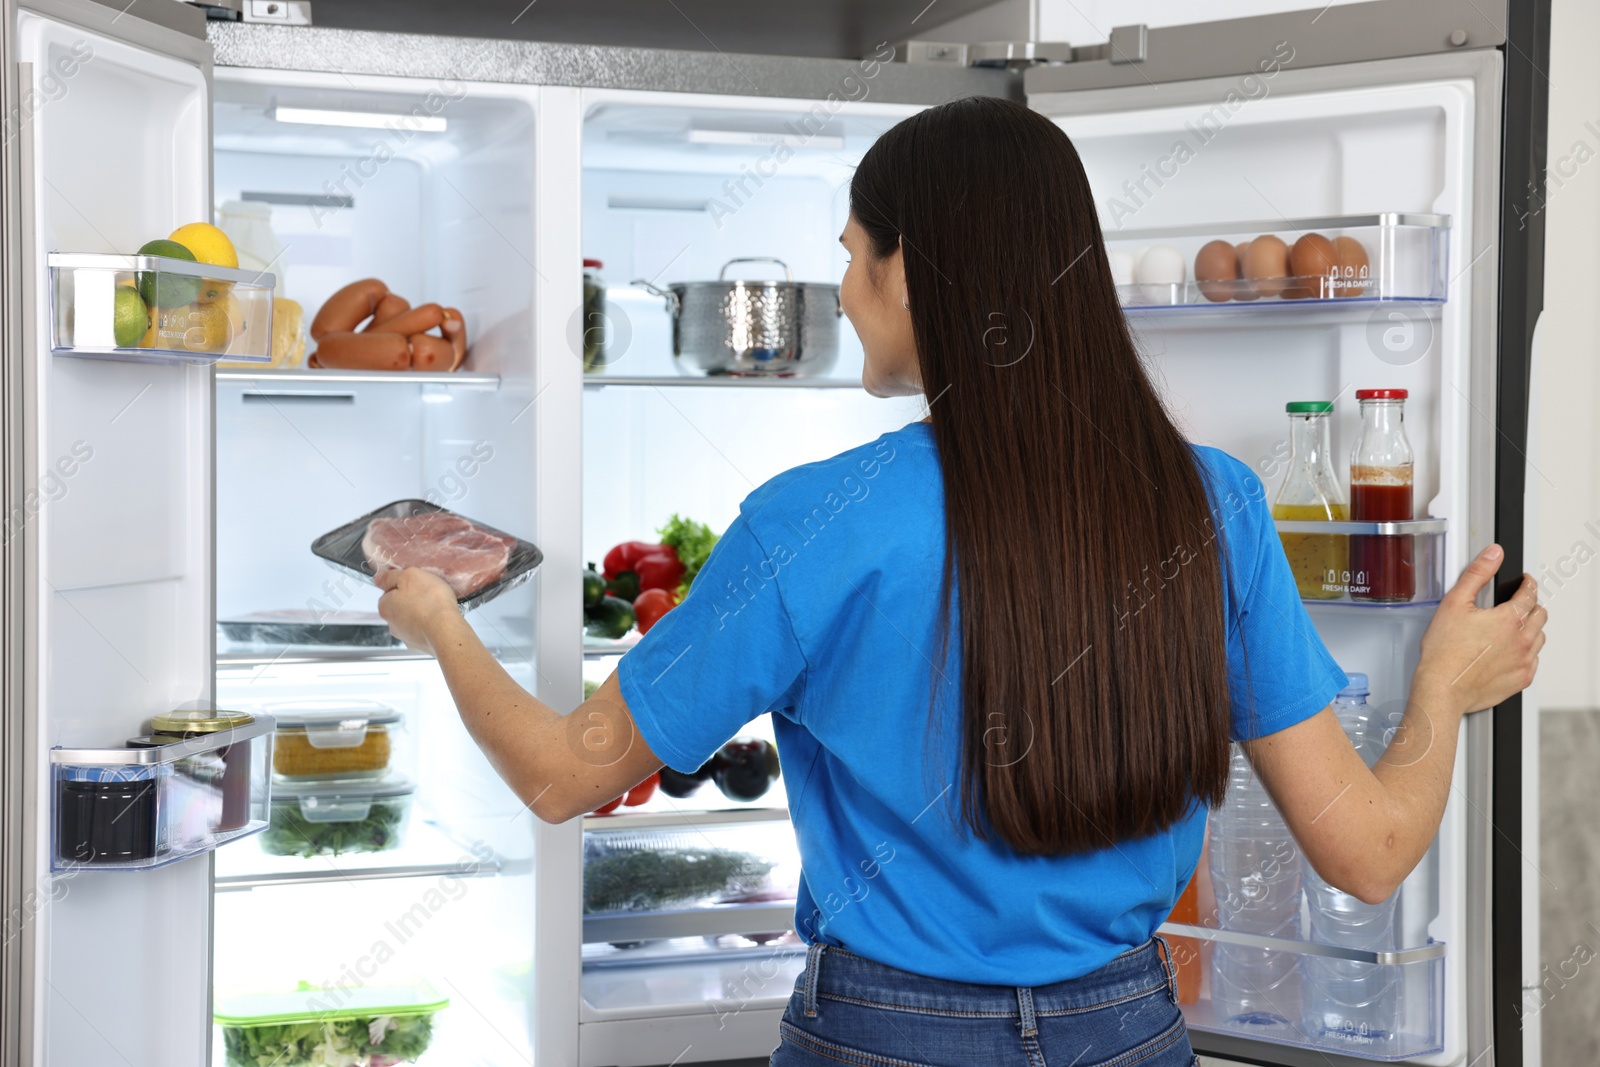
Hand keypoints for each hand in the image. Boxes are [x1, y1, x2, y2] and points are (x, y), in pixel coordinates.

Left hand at [375, 567, 460, 654]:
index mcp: (385, 606)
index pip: (388, 593)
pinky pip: (424, 633)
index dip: (403, 586)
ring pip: (412, 621)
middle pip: (399, 608)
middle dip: (412, 602)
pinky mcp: (422, 646)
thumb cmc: (429, 601)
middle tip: (428, 595)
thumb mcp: (409, 576)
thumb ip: (391, 576)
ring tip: (437, 609)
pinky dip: (430, 627)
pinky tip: (441, 621)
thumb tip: (379, 578)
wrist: (447, 630)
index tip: (415, 584)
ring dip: (421, 615)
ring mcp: (406, 638)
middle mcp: (392, 625)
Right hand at [1415, 544, 1544, 714]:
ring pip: (1540, 638)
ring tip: (1514, 628)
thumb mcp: (1454, 603)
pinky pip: (1534, 661)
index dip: (1527, 583)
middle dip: (1532, 605)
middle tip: (1520, 604)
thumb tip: (1493, 554)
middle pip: (1540, 615)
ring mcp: (1524, 661)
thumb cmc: (1444, 652)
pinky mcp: (1521, 679)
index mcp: (1509, 619)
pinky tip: (1510, 651)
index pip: (1529, 593)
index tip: (1525, 581)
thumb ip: (1477, 573)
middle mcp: (1522, 640)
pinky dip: (1526, 652)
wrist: (1443, 688)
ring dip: (1531, 629)